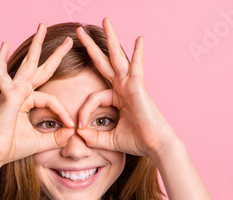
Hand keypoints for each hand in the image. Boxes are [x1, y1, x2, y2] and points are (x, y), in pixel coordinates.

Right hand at [0, 23, 75, 164]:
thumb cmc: (13, 147)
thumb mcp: (42, 141)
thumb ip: (57, 136)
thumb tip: (73, 132)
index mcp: (27, 101)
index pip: (52, 99)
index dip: (63, 112)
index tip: (71, 125)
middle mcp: (20, 92)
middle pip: (40, 69)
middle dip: (55, 54)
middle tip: (70, 40)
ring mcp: (13, 91)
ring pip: (28, 64)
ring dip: (36, 45)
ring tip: (43, 27)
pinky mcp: (8, 94)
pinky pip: (3, 74)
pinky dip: (0, 60)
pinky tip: (5, 44)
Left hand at [75, 17, 175, 157]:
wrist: (155, 146)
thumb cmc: (137, 142)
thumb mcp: (108, 139)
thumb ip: (92, 136)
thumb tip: (77, 134)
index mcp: (117, 98)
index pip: (94, 97)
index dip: (83, 111)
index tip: (79, 127)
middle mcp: (124, 87)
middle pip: (104, 62)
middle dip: (91, 47)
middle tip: (80, 31)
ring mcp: (131, 84)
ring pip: (117, 57)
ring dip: (111, 38)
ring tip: (105, 20)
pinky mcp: (138, 87)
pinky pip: (136, 66)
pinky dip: (138, 53)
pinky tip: (139, 39)